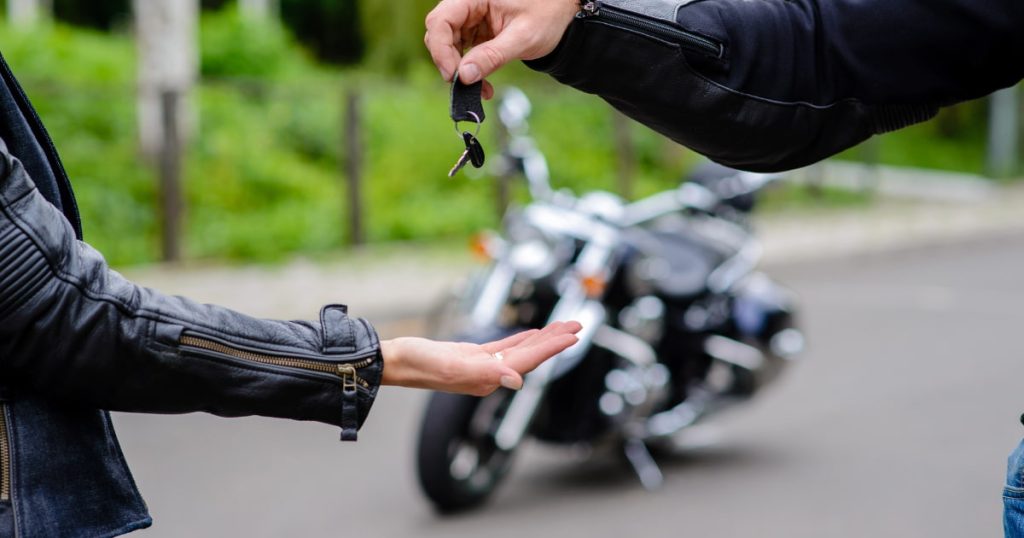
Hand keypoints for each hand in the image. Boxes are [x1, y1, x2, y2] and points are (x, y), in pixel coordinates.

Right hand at [380, 321, 581, 395]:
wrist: (394, 361)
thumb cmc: (417, 363)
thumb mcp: (451, 365)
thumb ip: (484, 373)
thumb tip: (517, 380)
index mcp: (487, 377)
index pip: (528, 360)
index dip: (552, 347)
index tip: (573, 335)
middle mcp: (488, 374)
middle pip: (530, 355)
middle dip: (555, 341)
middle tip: (579, 326)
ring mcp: (481, 365)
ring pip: (520, 350)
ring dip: (542, 338)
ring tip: (563, 327)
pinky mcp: (471, 355)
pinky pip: (504, 347)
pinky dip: (521, 339)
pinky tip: (532, 333)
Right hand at [424, 0, 578, 91]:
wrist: (563, 15)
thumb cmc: (548, 16)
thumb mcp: (522, 38)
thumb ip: (492, 56)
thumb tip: (463, 76)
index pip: (441, 20)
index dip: (440, 49)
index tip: (454, 75)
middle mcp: (468, 3)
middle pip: (439, 33)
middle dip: (449, 62)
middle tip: (465, 86)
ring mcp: (470, 17)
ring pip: (448, 45)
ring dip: (460, 70)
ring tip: (481, 89)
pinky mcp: (475, 31)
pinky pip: (462, 51)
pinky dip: (469, 69)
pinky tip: (483, 84)